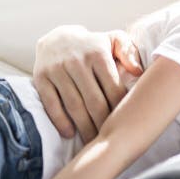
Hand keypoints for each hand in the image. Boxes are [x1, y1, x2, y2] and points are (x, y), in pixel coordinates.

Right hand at [32, 25, 142, 142]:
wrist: (58, 37)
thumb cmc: (94, 45)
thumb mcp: (114, 40)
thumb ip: (129, 52)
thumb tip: (138, 71)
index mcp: (98, 53)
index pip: (112, 86)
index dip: (119, 107)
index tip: (124, 122)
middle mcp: (77, 61)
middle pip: (93, 100)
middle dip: (103, 122)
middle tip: (110, 137)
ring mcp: (57, 70)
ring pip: (73, 105)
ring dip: (84, 126)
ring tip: (92, 141)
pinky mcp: (40, 78)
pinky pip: (51, 103)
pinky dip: (60, 121)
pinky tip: (69, 134)